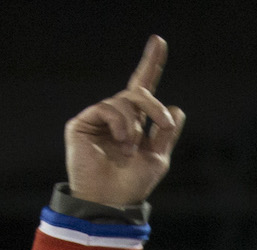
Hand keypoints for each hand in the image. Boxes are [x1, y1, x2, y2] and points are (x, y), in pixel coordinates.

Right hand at [64, 36, 185, 207]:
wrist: (111, 201)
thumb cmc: (133, 185)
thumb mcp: (159, 158)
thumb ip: (166, 134)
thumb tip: (175, 106)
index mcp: (134, 123)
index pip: (142, 88)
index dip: (151, 64)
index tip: (159, 41)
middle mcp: (116, 118)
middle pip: (138, 92)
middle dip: (154, 106)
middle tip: (164, 123)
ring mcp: (98, 119)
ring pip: (124, 100)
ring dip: (136, 122)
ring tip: (131, 147)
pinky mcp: (81, 124)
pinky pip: (106, 108)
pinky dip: (120, 122)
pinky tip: (122, 141)